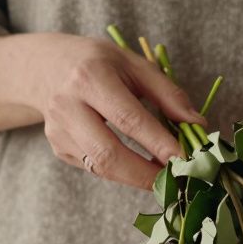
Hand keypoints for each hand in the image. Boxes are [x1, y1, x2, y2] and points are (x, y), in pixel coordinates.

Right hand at [28, 34, 204, 188]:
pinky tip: (136, 164)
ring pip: (100, 168)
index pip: (128, 118)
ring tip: (164, 177)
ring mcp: (58, 131)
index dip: (158, 143)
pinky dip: (121, 171)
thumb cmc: (98, 63)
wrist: (45, 67)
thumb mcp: (134, 65)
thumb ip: (168, 94)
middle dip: (146, 174)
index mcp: (90, 78)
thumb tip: (197, 126)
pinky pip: (94, 167)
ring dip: (136, 178)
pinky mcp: (58, 148)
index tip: (185, 159)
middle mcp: (67, 106)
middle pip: (108, 154)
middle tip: (176, 180)